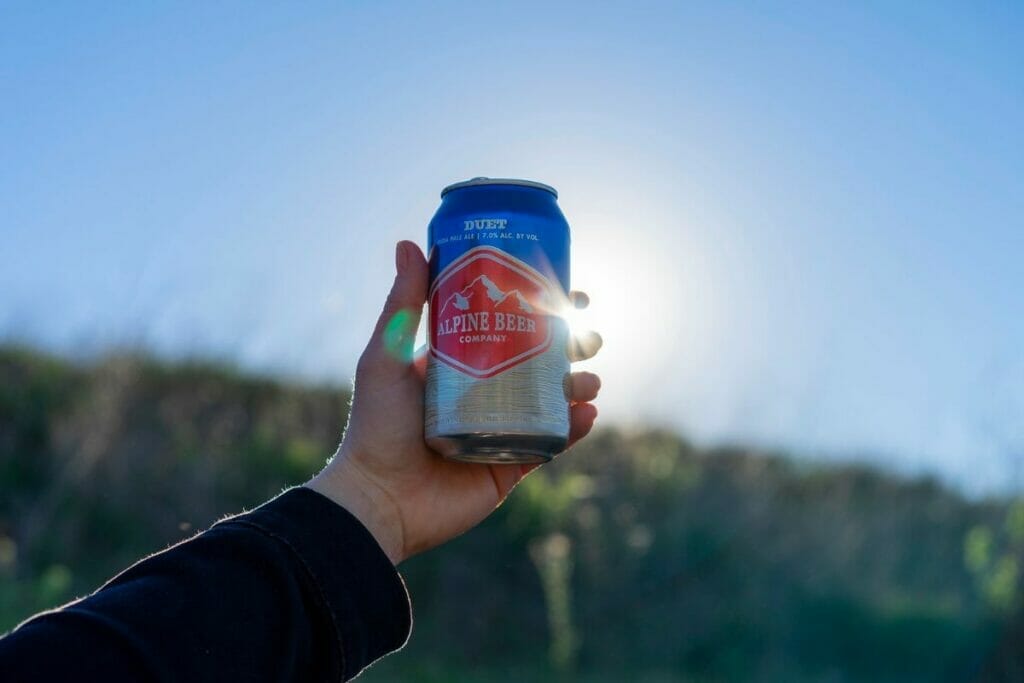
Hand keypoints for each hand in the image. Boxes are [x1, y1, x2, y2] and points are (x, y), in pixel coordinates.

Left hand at [306, 241, 600, 563]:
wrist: (377, 499)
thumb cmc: (375, 426)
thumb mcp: (387, 357)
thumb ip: (403, 304)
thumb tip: (408, 242)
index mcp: (461, 363)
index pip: (510, 325)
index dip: (543, 307)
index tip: (572, 291)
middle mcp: (486, 393)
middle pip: (542, 360)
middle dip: (574, 346)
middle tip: (590, 338)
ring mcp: (502, 429)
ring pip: (554, 400)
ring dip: (580, 386)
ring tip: (589, 381)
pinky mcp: (511, 465)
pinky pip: (552, 443)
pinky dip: (575, 428)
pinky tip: (587, 414)